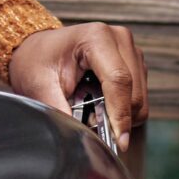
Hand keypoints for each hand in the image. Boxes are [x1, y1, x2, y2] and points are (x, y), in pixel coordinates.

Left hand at [7, 23, 147, 134]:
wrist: (38, 49)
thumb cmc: (37, 61)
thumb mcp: (40, 86)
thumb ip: (60, 111)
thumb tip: (78, 139)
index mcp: (96, 37)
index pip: (118, 80)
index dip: (120, 114)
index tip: (119, 141)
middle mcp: (119, 39)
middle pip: (134, 93)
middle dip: (117, 118)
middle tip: (89, 123)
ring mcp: (130, 50)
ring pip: (140, 98)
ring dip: (120, 114)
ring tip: (91, 109)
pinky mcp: (134, 62)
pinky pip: (138, 96)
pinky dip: (122, 109)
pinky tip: (100, 103)